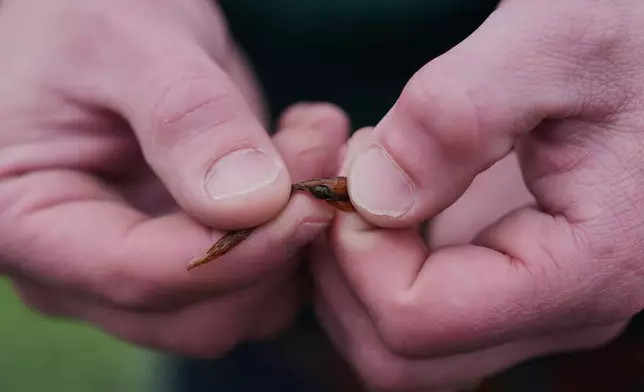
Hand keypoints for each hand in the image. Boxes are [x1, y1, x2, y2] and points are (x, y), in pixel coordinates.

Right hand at [0, 0, 349, 356]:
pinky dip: (298, 230)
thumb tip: (253, 203)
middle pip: (199, 312)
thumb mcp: (124, 44)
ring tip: (316, 142)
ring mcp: (138, 267)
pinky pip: (260, 277)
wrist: (101, 18)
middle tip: (321, 151)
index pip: (140, 275)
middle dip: (276, 245)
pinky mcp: (189, 252)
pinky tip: (304, 156)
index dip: (239, 251)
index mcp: (29, 224)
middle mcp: (82, 269)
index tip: (309, 202)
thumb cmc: (86, 15)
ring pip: (241, 306)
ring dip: (298, 239)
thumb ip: (183, 120)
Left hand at [314, 0, 643, 389]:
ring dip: (351, 270)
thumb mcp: (553, 43)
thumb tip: (372, 197)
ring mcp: (533, 302)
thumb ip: (458, 117)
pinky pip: (415, 310)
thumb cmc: (630, 33)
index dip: (357, 251)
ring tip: (363, 178)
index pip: (417, 320)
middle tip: (347, 178)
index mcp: (584, 269)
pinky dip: (370, 264)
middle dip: (344, 270)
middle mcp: (560, 310)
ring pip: (399, 345)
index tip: (355, 167)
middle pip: (399, 356)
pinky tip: (379, 194)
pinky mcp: (510, 280)